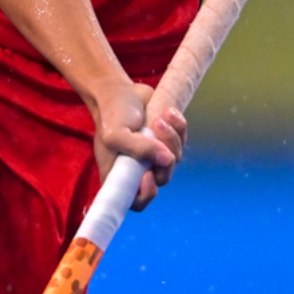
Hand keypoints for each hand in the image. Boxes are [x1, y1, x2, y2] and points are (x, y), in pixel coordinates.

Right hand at [90, 79, 186, 211]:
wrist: (119, 92)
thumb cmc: (112, 115)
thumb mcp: (117, 133)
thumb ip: (138, 149)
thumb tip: (166, 159)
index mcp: (120, 175)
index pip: (137, 201)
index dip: (147, 194)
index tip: (149, 174)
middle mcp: (139, 170)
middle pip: (162, 179)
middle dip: (165, 158)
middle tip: (157, 131)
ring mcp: (154, 156)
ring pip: (175, 159)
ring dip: (171, 137)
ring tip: (159, 117)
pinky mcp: (166, 141)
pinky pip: (182, 141)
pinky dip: (179, 126)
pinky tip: (169, 112)